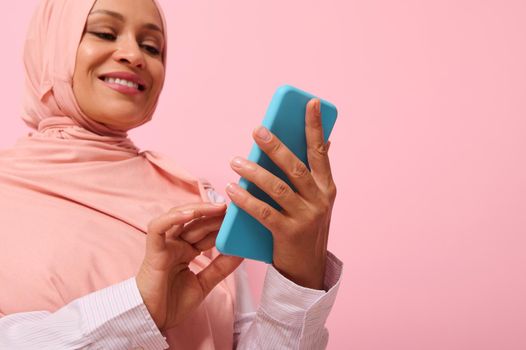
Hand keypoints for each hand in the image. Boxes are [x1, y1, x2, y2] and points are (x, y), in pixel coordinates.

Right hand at [136, 203, 242, 330]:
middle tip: (234, 209)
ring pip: (178, 218)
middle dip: (215, 214)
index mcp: (187, 251)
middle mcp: (176, 244)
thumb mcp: (204, 284)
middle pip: (196, 222)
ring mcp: (164, 245)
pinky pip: (158, 228)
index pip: (206, 231)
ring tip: (219, 208)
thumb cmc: (172, 304)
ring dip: (199, 210)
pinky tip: (189, 214)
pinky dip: (172, 219)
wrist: (151, 321)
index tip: (239, 218)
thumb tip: (241, 252)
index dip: (221, 224)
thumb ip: (220, 268)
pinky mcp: (154, 250)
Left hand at [226, 98, 335, 289]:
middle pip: (296, 167)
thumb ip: (314, 173)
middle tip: (257, 130)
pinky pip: (264, 212)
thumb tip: (322, 141)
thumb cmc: (307, 226)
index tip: (310, 102)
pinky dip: (247, 199)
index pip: (321, 151)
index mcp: (327, 186)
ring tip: (235, 161)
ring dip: (254, 172)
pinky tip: (232, 189)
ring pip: (278, 188)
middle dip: (276, 146)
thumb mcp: (316, 200)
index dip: (316, 126)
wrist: (308, 268)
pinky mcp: (289, 234)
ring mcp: (306, 217)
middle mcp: (320, 199)